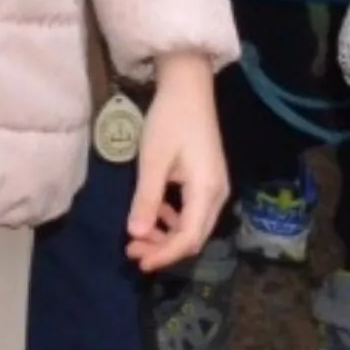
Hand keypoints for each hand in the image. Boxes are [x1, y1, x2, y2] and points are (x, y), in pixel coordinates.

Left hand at [122, 63, 230, 273]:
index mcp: (206, 191)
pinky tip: (154, 213)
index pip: (188, 238)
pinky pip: (193, 211)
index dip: (164, 254)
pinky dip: (173, 219)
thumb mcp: (153, 161)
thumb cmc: (169, 121)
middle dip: (163, 248)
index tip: (138, 261)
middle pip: (194, 236)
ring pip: (194, 226)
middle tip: (132, 250)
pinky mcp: (209, 181)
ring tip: (138, 235)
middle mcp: (218, 195)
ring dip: (167, 235)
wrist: (189, 88)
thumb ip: (147, 199)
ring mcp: (216, 188)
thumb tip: (136, 235)